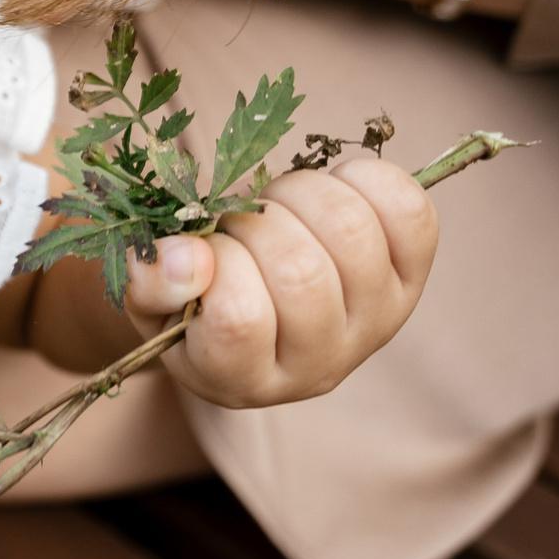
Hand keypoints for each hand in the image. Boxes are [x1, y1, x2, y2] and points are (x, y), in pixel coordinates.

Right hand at [122, 158, 436, 408]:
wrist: (256, 306)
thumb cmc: (190, 302)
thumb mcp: (146, 298)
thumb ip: (148, 282)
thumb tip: (189, 256)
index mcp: (243, 380)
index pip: (239, 320)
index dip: (215, 263)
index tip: (201, 250)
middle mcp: (320, 365)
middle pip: (302, 272)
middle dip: (254, 220)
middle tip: (234, 219)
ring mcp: (376, 324)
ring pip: (352, 232)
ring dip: (300, 193)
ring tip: (276, 203)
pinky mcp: (411, 280)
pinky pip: (409, 212)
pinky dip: (364, 179)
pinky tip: (330, 187)